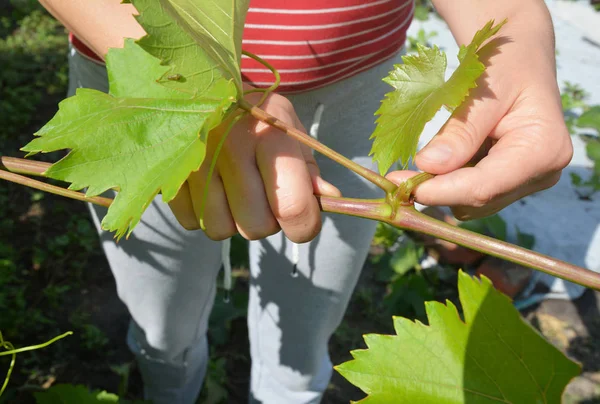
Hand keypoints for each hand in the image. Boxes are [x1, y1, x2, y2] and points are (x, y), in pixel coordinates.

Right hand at [168, 91, 339, 241]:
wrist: (202, 85)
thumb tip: (329, 199)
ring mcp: (193, 161)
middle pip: (256, 226)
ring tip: (234, 190)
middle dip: (266, 221)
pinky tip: (209, 188)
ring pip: (221, 230)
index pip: (292, 206)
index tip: (302, 222)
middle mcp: (230, 147)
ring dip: (233, 220)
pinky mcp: (168, 172)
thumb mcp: (290, 132)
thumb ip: (309, 169)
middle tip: (263, 196)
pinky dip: (204, 214)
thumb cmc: (256, 116)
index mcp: (269, 135)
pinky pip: (192, 222)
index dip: (304, 226)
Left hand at [387, 15, 572, 219]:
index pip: (483, 187)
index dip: (438, 191)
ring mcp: (529, 181)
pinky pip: (472, 194)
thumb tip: (428, 165)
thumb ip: (459, 130)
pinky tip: (448, 155)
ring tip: (434, 150)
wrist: (518, 58)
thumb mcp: (478, 87)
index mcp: (544, 149)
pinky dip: (451, 180)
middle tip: (398, 172)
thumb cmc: (503, 63)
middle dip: (437, 188)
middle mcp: (544, 173)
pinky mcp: (512, 183)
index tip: (397, 183)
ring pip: (471, 203)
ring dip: (443, 184)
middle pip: (477, 200)